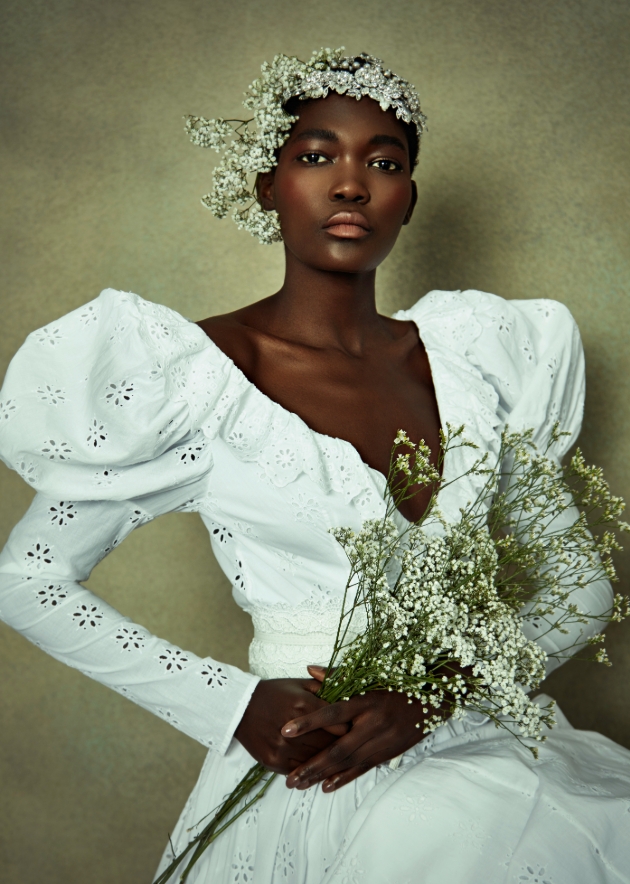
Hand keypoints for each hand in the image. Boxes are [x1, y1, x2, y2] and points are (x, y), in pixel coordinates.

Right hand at [234, 677, 346, 774]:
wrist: (241, 707)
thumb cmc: (275, 693)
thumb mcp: (301, 684)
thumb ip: (326, 687)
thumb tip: (350, 693)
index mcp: (304, 705)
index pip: (340, 724)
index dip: (351, 728)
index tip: (358, 730)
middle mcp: (294, 728)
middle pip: (330, 745)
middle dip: (344, 747)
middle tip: (355, 749)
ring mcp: (283, 747)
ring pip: (316, 760)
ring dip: (328, 763)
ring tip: (341, 763)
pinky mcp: (273, 761)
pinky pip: (299, 770)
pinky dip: (310, 771)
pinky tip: (319, 771)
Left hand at [281, 666, 435, 791]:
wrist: (432, 701)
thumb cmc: (396, 683)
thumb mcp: (370, 675)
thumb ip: (338, 675)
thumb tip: (309, 669)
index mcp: (366, 700)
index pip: (333, 712)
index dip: (309, 721)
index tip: (286, 730)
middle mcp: (374, 723)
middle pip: (338, 748)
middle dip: (312, 764)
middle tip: (288, 777)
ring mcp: (382, 741)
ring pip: (348, 763)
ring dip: (322, 775)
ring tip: (299, 784)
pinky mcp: (387, 753)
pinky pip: (363, 769)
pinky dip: (344, 778)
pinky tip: (326, 786)